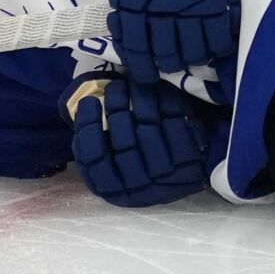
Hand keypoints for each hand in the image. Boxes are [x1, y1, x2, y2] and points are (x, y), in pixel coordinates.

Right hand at [60, 77, 223, 207]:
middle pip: (122, 141)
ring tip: (133, 84)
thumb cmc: (136, 163)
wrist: (180, 179)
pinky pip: (175, 124)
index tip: (88, 102)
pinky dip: (166, 102)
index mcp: (112, 189)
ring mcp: (166, 177)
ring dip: (140, 100)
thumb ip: (95, 141)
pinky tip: (158, 90)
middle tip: (115, 87)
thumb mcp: (110, 162)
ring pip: (148, 129)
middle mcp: (138, 187)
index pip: (93, 158)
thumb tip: (84, 106)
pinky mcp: (190, 161)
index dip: (89, 127)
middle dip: (116, 107)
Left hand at [108, 0, 257, 78]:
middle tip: (170, 65)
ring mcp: (189, 7)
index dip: (140, 64)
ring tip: (193, 58)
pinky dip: (217, 46)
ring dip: (191, 58)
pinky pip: (218, 35)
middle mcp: (157, 10)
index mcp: (129, 0)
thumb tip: (126, 18)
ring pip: (191, 49)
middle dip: (166, 63)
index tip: (145, 72)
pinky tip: (215, 48)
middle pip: (163, 52)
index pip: (133, 45)